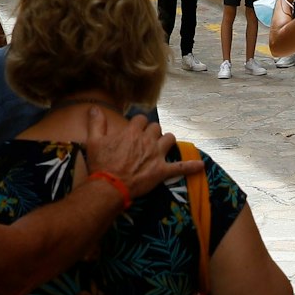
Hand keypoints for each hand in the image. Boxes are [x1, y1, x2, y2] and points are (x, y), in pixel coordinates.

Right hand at [81, 108, 204, 201]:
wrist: (110, 186)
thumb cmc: (102, 164)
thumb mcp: (94, 141)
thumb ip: (96, 123)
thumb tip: (94, 109)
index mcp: (132, 132)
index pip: (141, 119)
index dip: (138, 123)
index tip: (135, 129)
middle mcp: (147, 140)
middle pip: (156, 127)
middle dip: (152, 131)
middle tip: (147, 140)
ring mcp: (156, 155)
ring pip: (169, 139)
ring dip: (167, 140)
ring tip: (164, 145)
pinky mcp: (162, 170)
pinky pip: (180, 167)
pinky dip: (191, 166)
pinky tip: (200, 166)